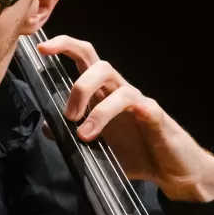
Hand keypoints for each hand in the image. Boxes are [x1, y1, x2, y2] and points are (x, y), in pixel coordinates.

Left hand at [37, 35, 213, 201]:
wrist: (171, 168)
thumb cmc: (133, 151)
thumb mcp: (94, 146)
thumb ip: (70, 135)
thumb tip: (47, 127)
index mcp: (101, 92)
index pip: (82, 58)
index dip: (64, 46)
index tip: (42, 48)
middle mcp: (118, 91)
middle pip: (99, 64)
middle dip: (79, 85)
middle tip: (69, 116)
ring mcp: (138, 101)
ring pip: (119, 86)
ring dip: (97, 109)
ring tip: (84, 135)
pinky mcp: (155, 116)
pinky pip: (141, 105)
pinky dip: (124, 111)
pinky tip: (113, 124)